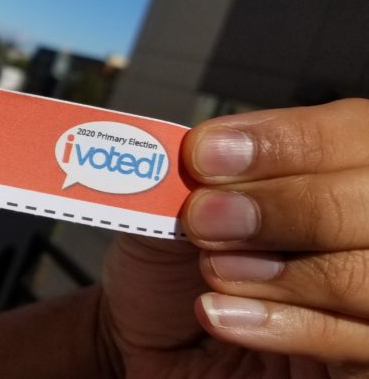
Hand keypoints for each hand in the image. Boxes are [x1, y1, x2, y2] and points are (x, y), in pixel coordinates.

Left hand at [100, 99, 368, 377]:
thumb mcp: (163, 205)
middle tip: (207, 218)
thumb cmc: (166, 267)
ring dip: (286, 273)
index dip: (285, 143)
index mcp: (332, 168)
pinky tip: (219, 313)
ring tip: (212, 270)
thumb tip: (205, 152)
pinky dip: (283, 325)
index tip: (206, 155)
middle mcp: (362, 226)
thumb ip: (188, 173)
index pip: (350, 134)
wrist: (143, 344)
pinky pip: (354, 346)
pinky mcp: (358, 359)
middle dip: (290, 207)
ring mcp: (368, 295)